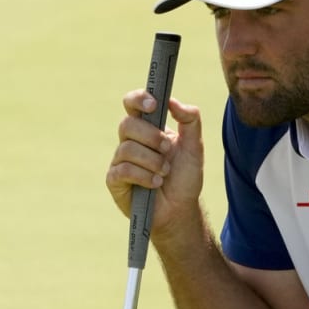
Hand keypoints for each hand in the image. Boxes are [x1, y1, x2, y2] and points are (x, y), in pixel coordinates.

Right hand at [106, 91, 203, 235]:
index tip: (154, 104)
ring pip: (127, 149)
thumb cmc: (184, 177)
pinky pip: (124, 170)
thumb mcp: (194, 147)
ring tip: (165, 172)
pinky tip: (156, 183)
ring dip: (152, 161)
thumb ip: (190, 121)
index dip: (138, 99)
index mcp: (146, 128)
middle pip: (127, 125)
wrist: (180, 209)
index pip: (132, 104)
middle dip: (151, 137)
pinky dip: (144, 176)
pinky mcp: (115, 180)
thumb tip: (173, 101)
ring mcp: (120, 160)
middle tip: (168, 150)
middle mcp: (130, 141)